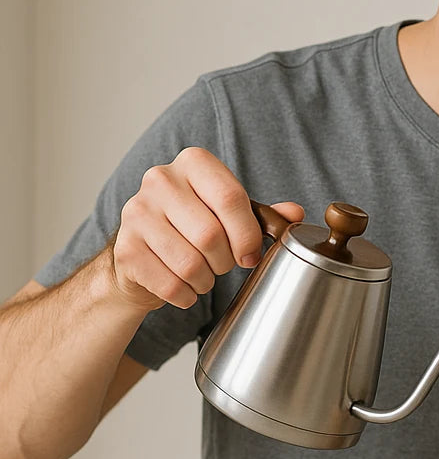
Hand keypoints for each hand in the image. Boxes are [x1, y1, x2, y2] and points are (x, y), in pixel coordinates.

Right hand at [110, 147, 303, 310]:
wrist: (142, 252)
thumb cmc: (194, 226)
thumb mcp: (230, 212)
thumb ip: (263, 213)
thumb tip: (294, 214)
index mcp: (193, 162)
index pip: (230, 198)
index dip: (247, 235)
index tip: (251, 254)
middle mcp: (160, 180)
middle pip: (210, 234)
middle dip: (226, 261)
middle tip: (224, 264)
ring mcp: (136, 213)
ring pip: (190, 263)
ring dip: (206, 280)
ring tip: (205, 275)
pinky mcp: (125, 249)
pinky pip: (169, 284)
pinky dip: (186, 295)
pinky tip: (185, 287)